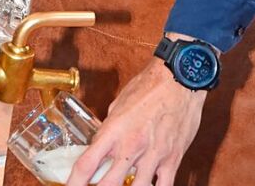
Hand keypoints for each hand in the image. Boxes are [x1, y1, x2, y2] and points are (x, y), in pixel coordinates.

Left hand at [67, 54, 205, 185]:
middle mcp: (131, 145)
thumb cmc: (150, 85)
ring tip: (124, 184)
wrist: (180, 78)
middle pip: (107, 185)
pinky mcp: (172, 159)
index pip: (87, 163)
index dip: (75, 182)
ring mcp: (152, 155)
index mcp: (114, 129)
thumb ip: (110, 126)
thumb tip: (102, 138)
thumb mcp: (120, 103)